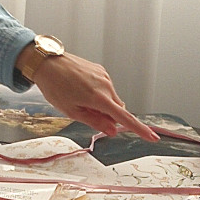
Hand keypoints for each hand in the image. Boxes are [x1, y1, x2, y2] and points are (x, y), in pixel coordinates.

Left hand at [31, 54, 157, 140]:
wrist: (47, 62)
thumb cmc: (55, 86)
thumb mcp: (72, 111)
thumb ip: (95, 121)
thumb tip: (112, 130)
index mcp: (100, 98)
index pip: (125, 118)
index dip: (140, 129)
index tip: (152, 137)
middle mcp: (106, 85)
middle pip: (117, 109)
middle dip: (108, 117)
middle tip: (87, 114)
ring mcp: (104, 76)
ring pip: (111, 98)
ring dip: (102, 105)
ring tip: (79, 99)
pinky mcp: (100, 70)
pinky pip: (105, 87)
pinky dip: (98, 94)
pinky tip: (81, 89)